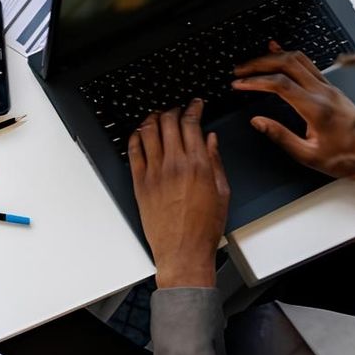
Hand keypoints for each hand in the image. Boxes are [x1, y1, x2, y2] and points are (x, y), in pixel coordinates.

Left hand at [127, 101, 229, 288]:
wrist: (183, 250)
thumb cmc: (204, 227)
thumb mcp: (222, 191)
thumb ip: (215, 161)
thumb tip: (211, 139)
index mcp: (198, 165)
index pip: (191, 123)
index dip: (193, 108)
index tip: (195, 103)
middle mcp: (174, 164)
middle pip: (168, 122)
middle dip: (173, 110)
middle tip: (176, 108)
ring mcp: (154, 172)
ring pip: (148, 132)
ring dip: (153, 118)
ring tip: (157, 115)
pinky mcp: (139, 182)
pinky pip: (133, 151)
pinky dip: (135, 137)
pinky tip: (139, 133)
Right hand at [232, 42, 354, 190]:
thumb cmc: (346, 159)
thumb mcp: (308, 155)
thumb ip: (280, 136)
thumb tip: (258, 122)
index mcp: (317, 109)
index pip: (280, 84)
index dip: (255, 81)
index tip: (239, 84)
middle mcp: (324, 93)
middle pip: (287, 64)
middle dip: (259, 63)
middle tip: (240, 70)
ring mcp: (330, 88)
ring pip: (299, 59)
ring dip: (273, 57)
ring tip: (253, 62)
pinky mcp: (333, 89)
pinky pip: (309, 64)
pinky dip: (290, 57)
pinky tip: (279, 51)